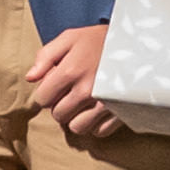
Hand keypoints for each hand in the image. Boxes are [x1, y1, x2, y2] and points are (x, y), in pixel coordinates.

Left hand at [25, 19, 120, 140]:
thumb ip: (45, 56)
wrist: (138, 42)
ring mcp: (104, 104)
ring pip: (77, 128)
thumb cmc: (100, 39)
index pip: (42, 99)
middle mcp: (86, 91)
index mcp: (70, 71)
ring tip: (83, 104)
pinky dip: (95, 124)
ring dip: (76, 118)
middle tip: (71, 93)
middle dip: (60, 106)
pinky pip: (98, 132)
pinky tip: (97, 110)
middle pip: (58, 116)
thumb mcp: (70, 38)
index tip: (56, 85)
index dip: (46, 93)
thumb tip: (30, 78)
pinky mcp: (119, 113)